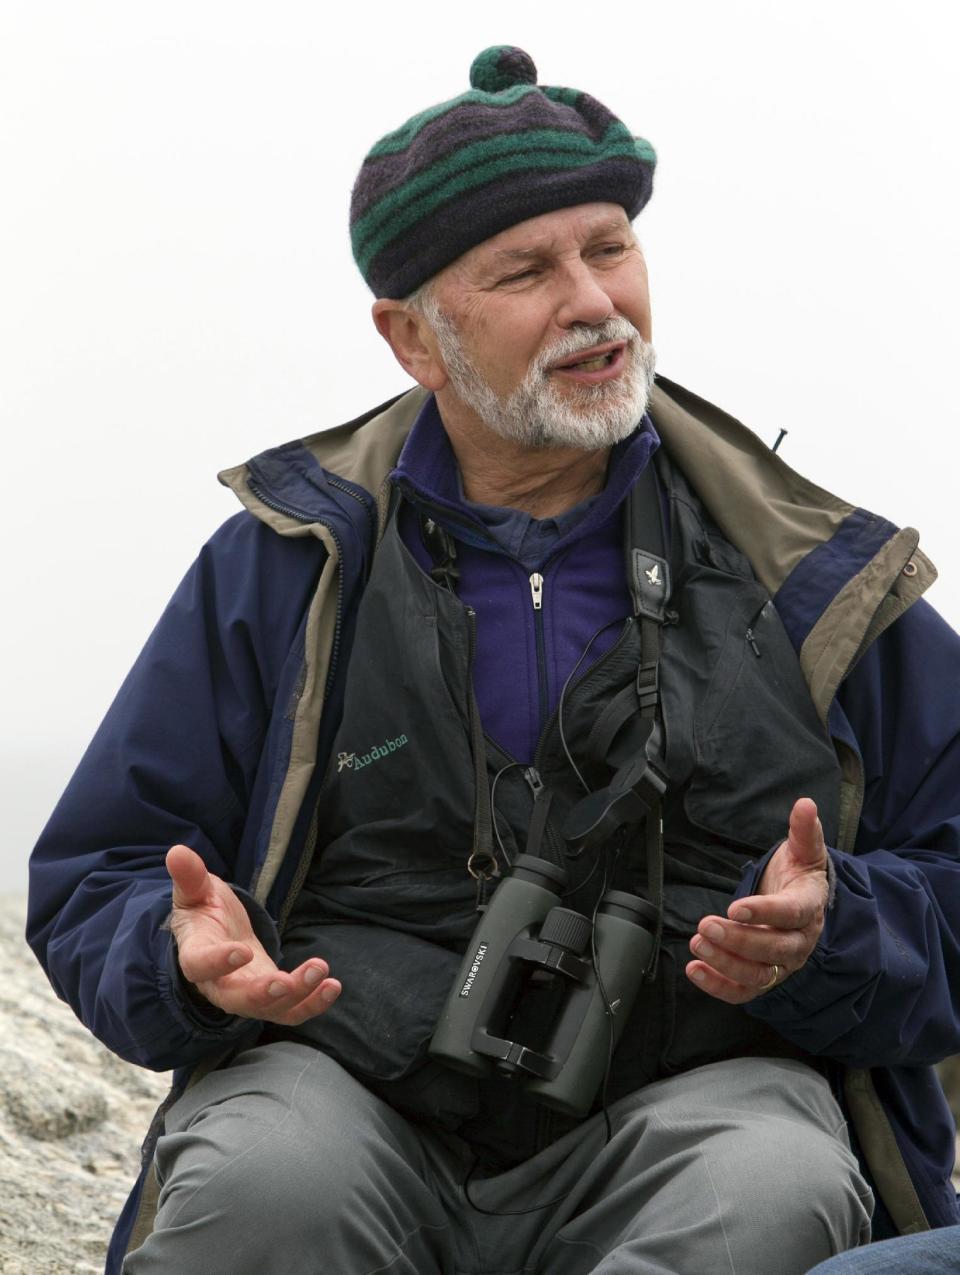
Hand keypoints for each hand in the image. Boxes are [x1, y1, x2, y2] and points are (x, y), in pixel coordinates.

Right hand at [166, 844, 340, 1023]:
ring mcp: (248, 994)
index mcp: (196, 955)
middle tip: (286, 982)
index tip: (242, 950)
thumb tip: (177, 852)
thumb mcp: (196, 891)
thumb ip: (190, 877)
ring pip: (271, 1009)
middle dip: (264, 994)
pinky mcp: (272, 998)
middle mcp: (220, 984)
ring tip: (321, 970)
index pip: (201, 965)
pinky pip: (292, 1009)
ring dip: (298, 995)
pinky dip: (313, 1002)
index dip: (219, 962)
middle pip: (238, 1000)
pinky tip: (332, 985)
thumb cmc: (204, 912)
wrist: (217, 935)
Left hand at [685, 797, 828, 1004]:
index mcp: (809, 907)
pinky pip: (744, 991)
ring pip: (759, 974)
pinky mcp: (765, 977)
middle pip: (774, 949)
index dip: (764, 911)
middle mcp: (799, 941)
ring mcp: (782, 963)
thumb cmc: (799, 876)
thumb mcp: (804, 850)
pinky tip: (695, 970)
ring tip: (697, 943)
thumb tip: (805, 804)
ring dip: (725, 963)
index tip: (735, 907)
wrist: (803, 902)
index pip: (791, 913)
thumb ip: (804, 830)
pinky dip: (719, 986)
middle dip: (739, 940)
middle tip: (707, 925)